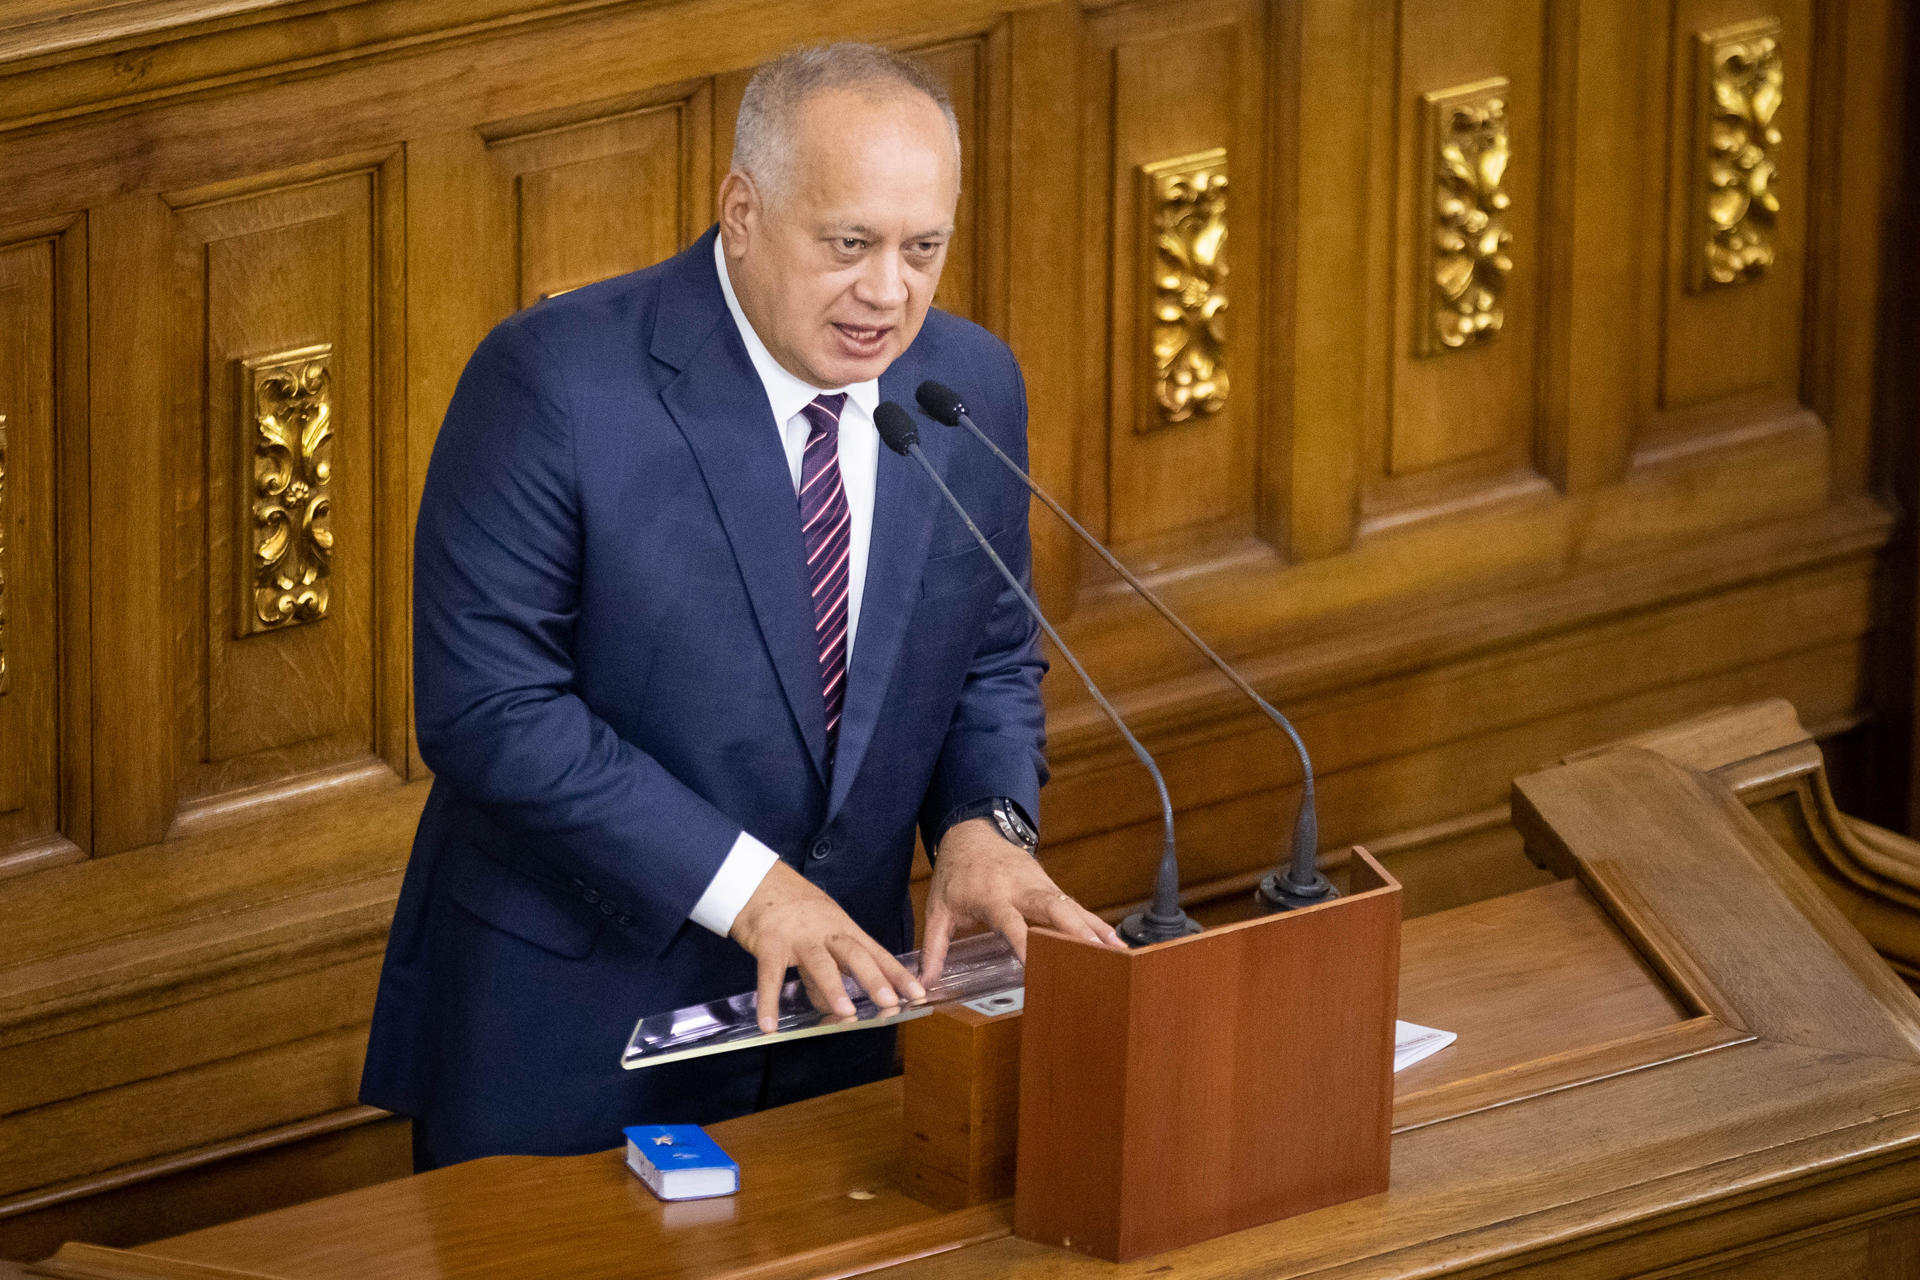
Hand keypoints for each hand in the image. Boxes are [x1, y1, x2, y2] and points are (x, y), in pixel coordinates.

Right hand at [729, 860, 926, 1031]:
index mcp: (843, 927)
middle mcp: (825, 930)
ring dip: (832, 988)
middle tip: (890, 1002)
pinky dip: (768, 1001)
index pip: (876, 952)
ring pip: (819, 962)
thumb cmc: (794, 909)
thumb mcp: (821, 931)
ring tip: (845, 1013)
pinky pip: (770, 975)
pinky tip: (769, 1025)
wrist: (757, 880)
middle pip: (854, 954)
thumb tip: (836, 1004)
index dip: (897, 974)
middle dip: (874, 978)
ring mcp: (797, 936)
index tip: (918, 993)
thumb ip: (831, 966)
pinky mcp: (769, 943)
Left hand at [921, 818, 1125, 981]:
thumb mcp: (938, 908)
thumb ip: (933, 948)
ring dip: (1094, 931)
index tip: (1038, 965)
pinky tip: (1116, 945)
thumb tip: (922, 985)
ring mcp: (1041, 886)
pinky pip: (1077, 907)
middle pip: (1053, 909)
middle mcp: (1021, 888)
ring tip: (1117, 956)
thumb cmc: (955, 874)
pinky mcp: (1051, 888)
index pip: (1010, 921)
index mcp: (991, 894)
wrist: (973, 832)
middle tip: (1095, 957)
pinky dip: (1096, 925)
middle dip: (1075, 932)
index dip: (1024, 942)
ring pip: (1072, 907)